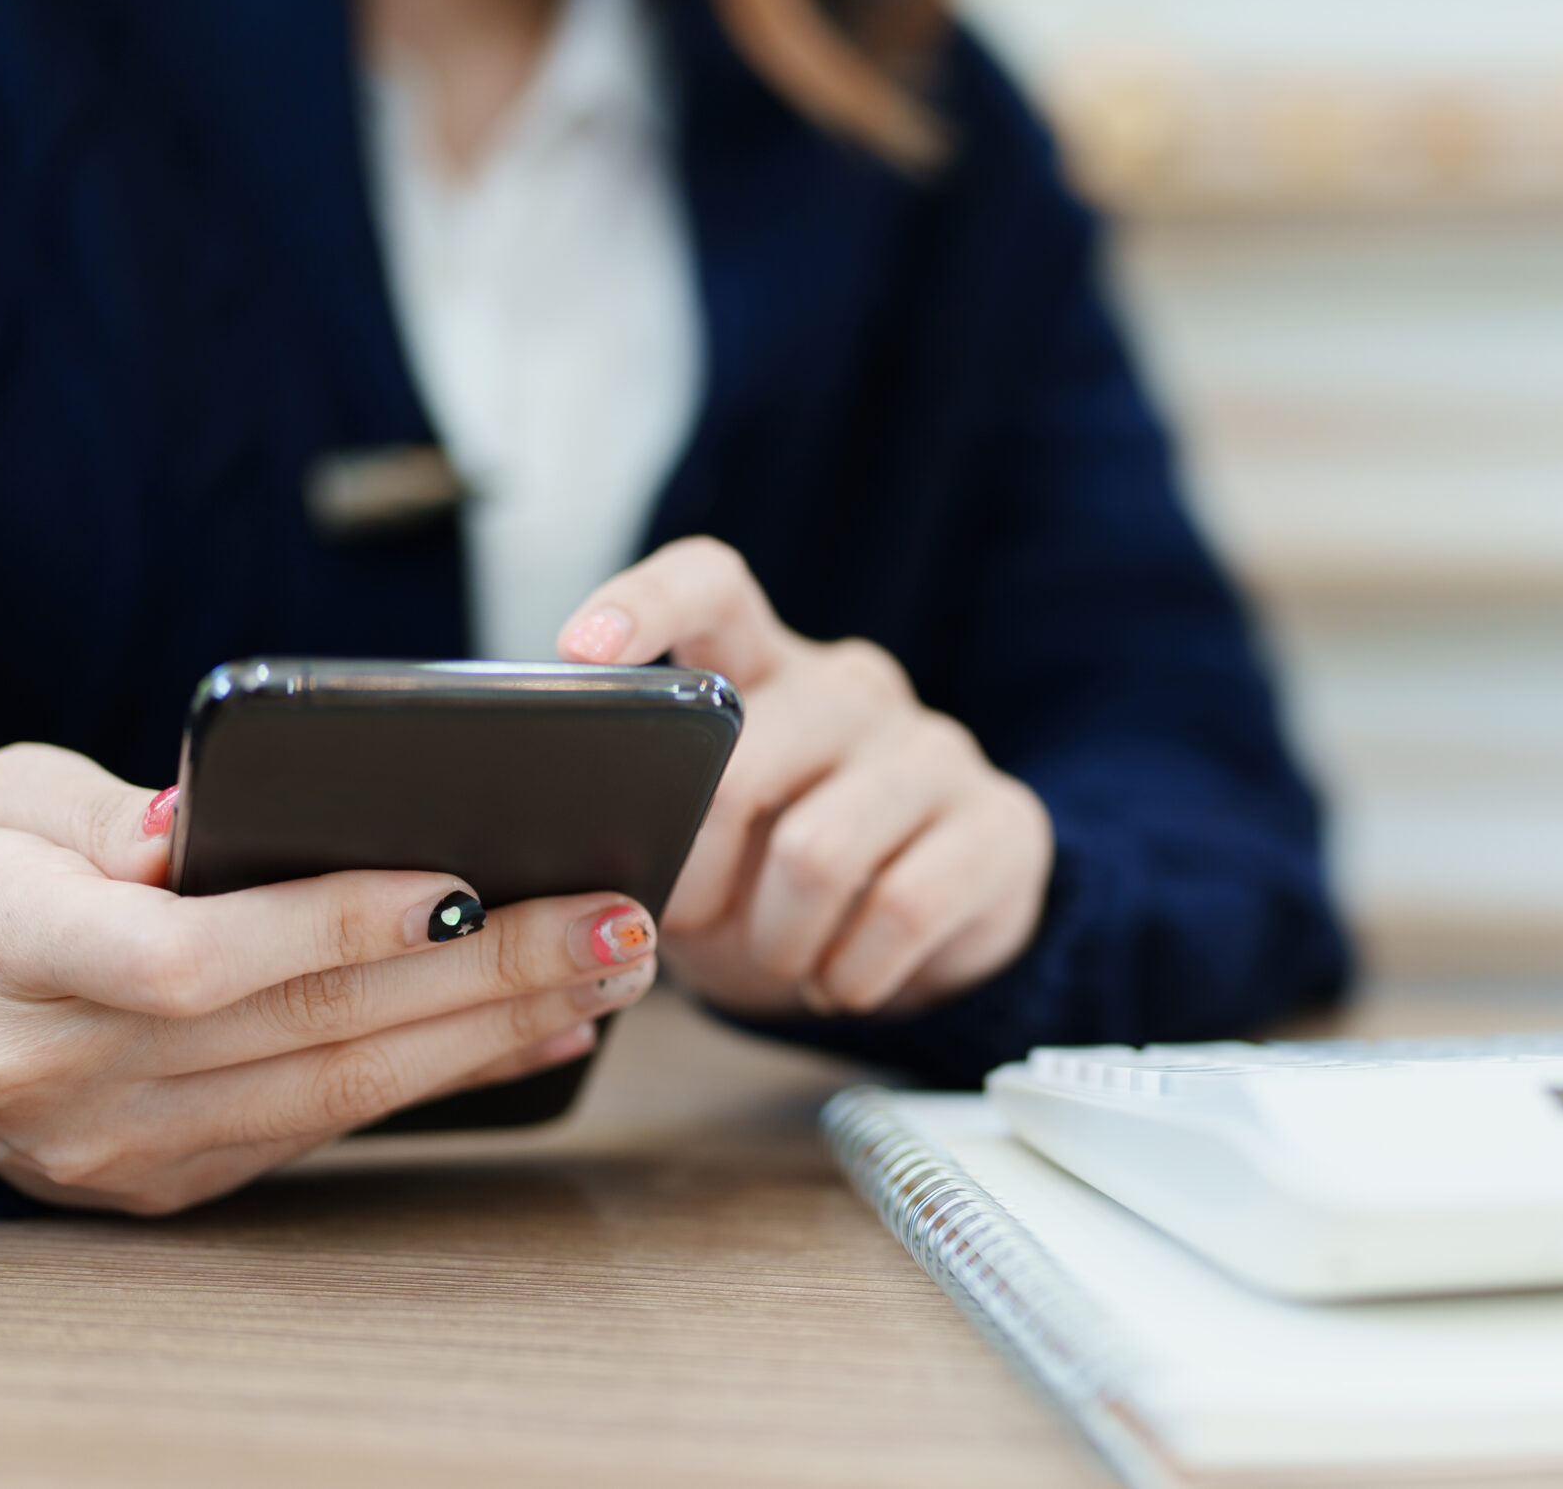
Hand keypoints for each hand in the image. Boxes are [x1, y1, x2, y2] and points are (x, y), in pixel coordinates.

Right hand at [0, 744, 661, 1213]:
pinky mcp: (179, 1179)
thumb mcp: (4, 804)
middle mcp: (63, 1069)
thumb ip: (100, 809)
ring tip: (614, 967)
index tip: (456, 884)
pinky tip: (544, 1026)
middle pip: (307, 1025)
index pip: (189, 956)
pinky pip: (338, 1123)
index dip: (329, 923)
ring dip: (499, 1027)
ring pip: (344, 1088)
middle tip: (616, 919)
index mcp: (11, 950)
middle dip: (487, 971)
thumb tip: (202, 821)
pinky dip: (454, 1074)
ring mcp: (122, 1144)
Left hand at [557, 537, 1052, 1019]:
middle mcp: (851, 689)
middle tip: (690, 924)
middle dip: (694, 872)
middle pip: (740, 764)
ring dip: (777, 942)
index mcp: (765, 667)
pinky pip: (900, 911)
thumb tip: (562, 840)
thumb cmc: (780, 876)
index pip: (711, 584)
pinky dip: (852, 974)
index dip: (643, 604)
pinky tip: (846, 979)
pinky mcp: (1001, 823)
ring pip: (817, 855)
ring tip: (781, 961)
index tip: (577, 652)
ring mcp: (934, 750)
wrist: (926, 938)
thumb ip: (648, 807)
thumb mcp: (707, 836)